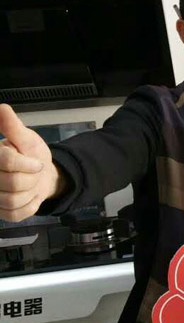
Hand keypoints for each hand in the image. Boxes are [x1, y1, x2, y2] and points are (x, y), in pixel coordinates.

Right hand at [0, 104, 64, 222]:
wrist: (41, 175)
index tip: (36, 162)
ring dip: (31, 192)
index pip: (7, 162)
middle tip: (33, 172)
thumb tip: (1, 108)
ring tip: (31, 183)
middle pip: (12, 183)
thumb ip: (12, 125)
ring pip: (13, 200)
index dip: (27, 164)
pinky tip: (30, 196)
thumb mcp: (26, 137)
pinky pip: (16, 214)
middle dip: (31, 178)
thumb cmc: (31, 155)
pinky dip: (31, 205)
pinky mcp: (0, 212)